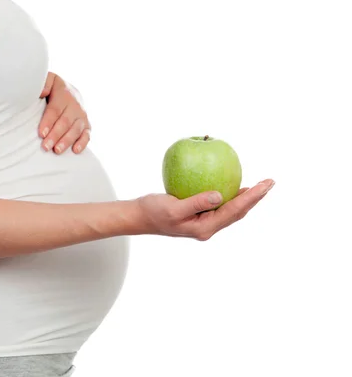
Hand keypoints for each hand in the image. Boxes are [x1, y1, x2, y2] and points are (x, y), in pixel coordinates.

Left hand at [39, 72, 90, 154]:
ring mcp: (82, 116)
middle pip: (65, 121)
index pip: (55, 109)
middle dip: (55, 135)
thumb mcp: (47, 80)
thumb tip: (40, 91)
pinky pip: (87, 135)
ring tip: (57, 150)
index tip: (41, 133)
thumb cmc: (52, 89)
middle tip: (46, 146)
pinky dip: (83, 143)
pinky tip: (75, 151)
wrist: (68, 91)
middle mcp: (75, 105)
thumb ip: (43, 84)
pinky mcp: (87, 125)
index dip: (48, 122)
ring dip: (66, 141)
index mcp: (64, 93)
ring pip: (76, 129)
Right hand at [136, 179, 274, 239]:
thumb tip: (219, 195)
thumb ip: (196, 202)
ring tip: (259, 186)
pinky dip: (230, 195)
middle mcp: (207, 227)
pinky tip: (232, 185)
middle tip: (269, 182)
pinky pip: (220, 205)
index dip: (252, 197)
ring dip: (246, 198)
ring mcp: (203, 222)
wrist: (140, 217)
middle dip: (255, 197)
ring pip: (231, 210)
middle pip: (237, 212)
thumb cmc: (153, 212)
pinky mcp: (198, 215)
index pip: (234, 211)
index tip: (265, 185)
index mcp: (204, 228)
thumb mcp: (173, 208)